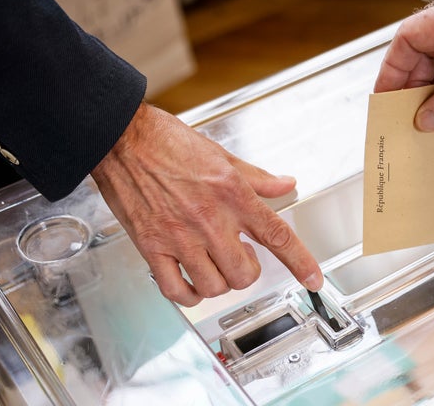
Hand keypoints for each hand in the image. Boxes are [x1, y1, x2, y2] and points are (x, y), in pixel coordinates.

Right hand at [91, 103, 322, 305]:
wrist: (121, 139)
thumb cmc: (166, 142)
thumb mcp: (222, 155)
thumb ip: (257, 177)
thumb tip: (285, 183)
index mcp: (232, 194)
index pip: (277, 236)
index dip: (301, 262)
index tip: (313, 279)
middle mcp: (209, 219)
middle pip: (245, 272)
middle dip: (247, 270)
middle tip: (239, 256)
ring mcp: (179, 237)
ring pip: (214, 286)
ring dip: (219, 282)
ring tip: (213, 265)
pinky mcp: (152, 248)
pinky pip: (176, 290)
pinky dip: (189, 294)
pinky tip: (191, 282)